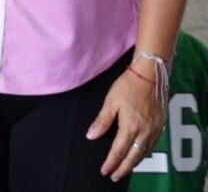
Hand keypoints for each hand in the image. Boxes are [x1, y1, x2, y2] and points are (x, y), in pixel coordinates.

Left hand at [86, 66, 166, 181]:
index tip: (104, 171)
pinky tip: (139, 154)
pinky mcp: (161, 125)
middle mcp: (144, 131)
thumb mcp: (111, 102)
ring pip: (144, 152)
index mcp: (130, 126)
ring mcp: (155, 129)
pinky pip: (152, 145)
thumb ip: (102, 121)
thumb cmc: (128, 86)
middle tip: (114, 176)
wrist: (151, 75)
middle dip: (123, 168)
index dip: (111, 162)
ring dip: (135, 162)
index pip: (119, 150)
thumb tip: (91, 136)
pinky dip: (144, 153)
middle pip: (134, 156)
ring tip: (125, 168)